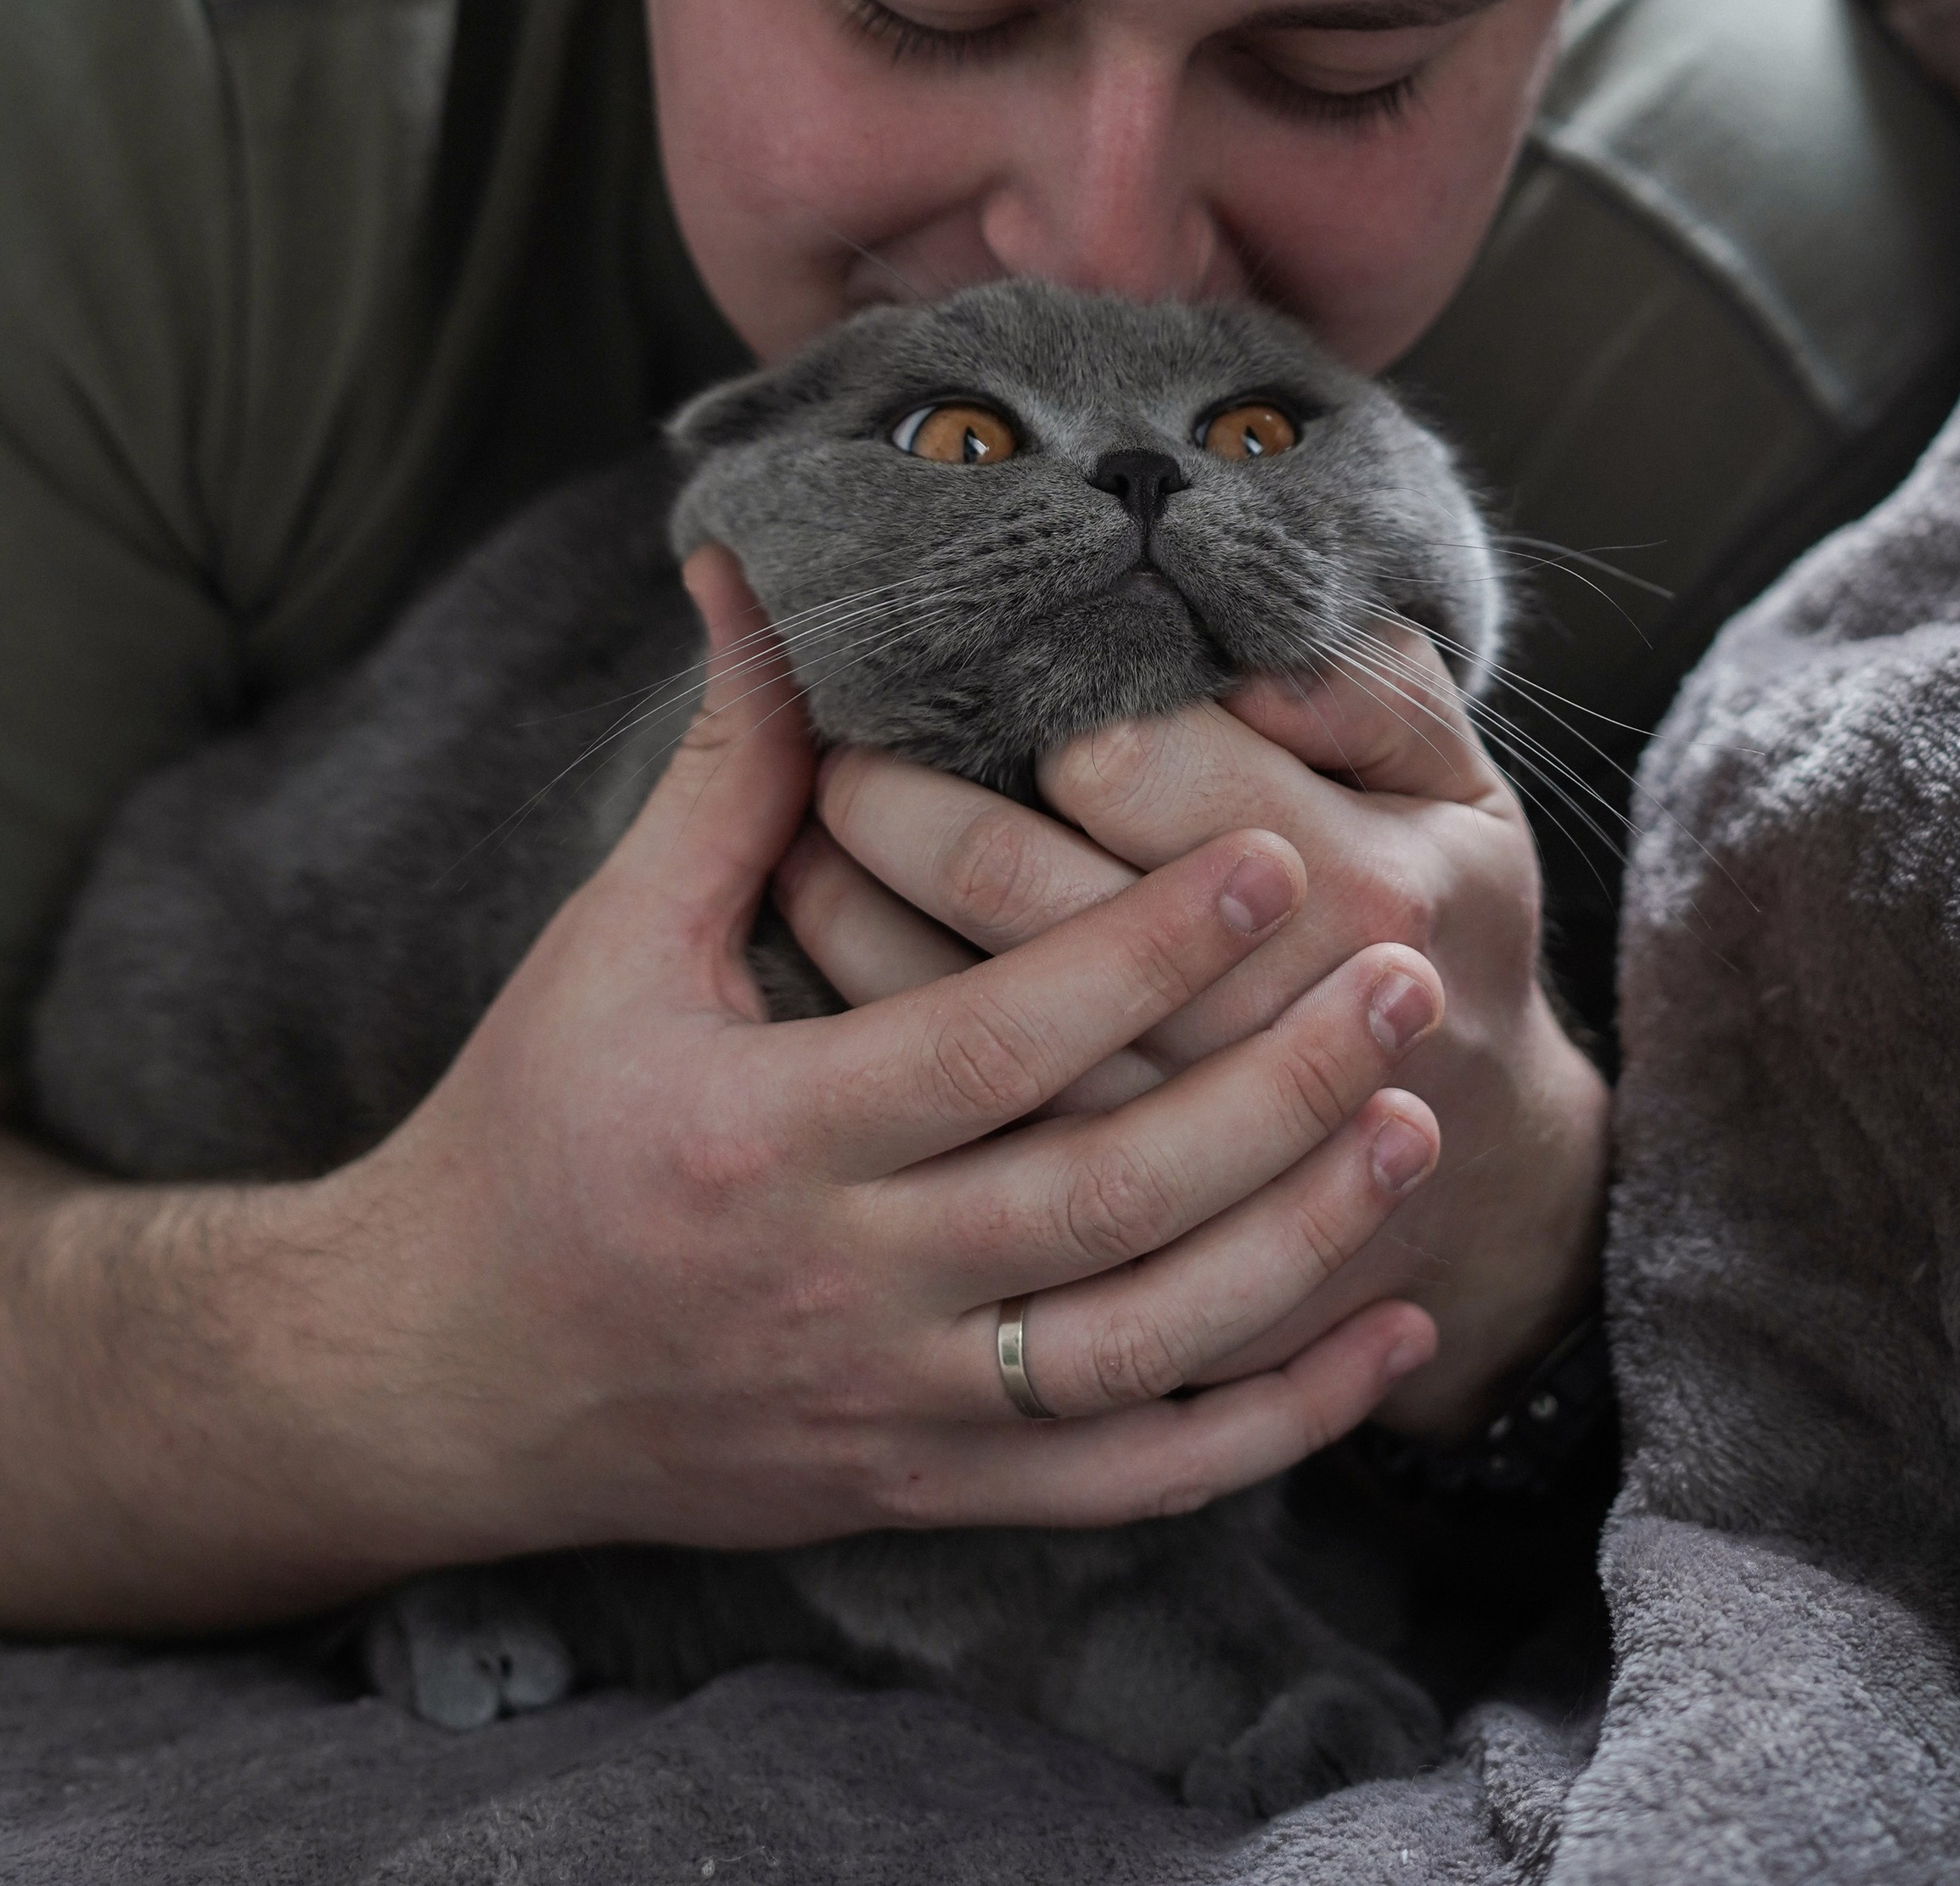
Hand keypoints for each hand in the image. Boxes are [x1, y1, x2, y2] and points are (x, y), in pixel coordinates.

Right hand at [295, 550, 1448, 1570]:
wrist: (441, 1375)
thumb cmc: (534, 1126)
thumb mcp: (612, 938)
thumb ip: (728, 766)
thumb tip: (758, 571)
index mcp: (763, 1133)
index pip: (994, 1041)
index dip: (1143, 950)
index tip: (1273, 855)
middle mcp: (841, 1286)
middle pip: (1102, 1199)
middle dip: (1274, 1091)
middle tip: (1404, 977)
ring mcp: (894, 1406)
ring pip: (1141, 1348)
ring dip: (1300, 1244)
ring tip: (1419, 1120)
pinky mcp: (926, 1489)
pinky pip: (1130, 1482)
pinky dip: (1270, 1421)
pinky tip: (1384, 1331)